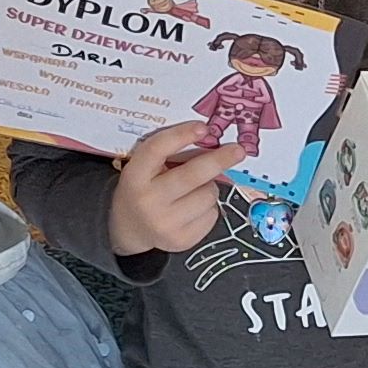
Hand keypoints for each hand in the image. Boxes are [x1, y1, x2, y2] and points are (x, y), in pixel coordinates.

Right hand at [105, 122, 250, 258]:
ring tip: (194, 188)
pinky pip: (212, 214)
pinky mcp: (181, 240)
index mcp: (135, 176)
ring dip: (209, 186)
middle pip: (192, 175)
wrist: (129, 227)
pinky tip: (193, 207)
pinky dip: (209, 206)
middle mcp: (148, 201)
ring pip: (208, 195)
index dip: (181, 136)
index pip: (157, 150)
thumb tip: (211, 142)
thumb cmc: (143, 187)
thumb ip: (169, 154)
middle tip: (238, 151)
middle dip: (219, 160)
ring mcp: (165, 224)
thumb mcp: (145, 167)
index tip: (203, 127)